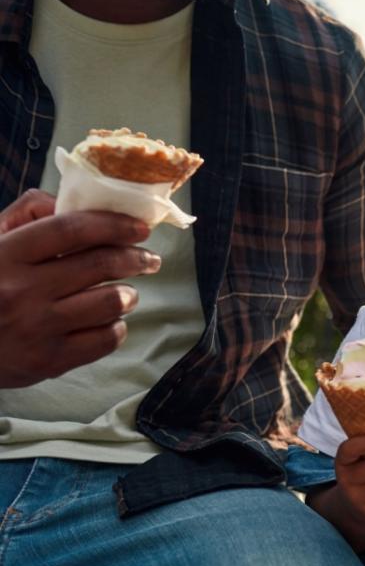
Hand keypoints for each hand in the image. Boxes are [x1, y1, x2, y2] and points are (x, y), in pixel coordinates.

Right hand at [0, 191, 160, 387]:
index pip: (72, 229)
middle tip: (150, 260)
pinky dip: (116, 327)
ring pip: (111, 301)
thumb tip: (75, 203)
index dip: (114, 224)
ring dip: (129, 294)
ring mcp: (36, 328)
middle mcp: (21, 291)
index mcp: (5, 255)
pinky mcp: (49, 361)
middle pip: (100, 264)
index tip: (140, 228)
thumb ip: (28, 216)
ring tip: (127, 293)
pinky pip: (106, 338)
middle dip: (136, 259)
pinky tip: (110, 321)